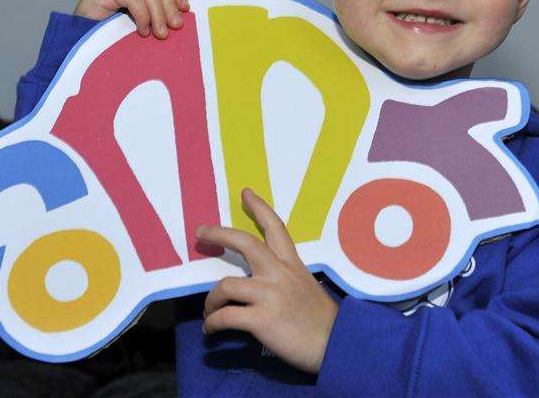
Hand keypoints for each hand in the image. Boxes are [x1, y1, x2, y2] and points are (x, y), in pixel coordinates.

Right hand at [72, 0, 188, 38]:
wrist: (81, 37)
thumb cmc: (112, 31)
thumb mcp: (141, 18)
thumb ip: (157, 11)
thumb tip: (183, 15)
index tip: (185, 11)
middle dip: (169, 8)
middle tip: (174, 29)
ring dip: (158, 15)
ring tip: (160, 34)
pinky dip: (143, 16)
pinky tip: (143, 30)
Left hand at [197, 188, 338, 374]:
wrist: (338, 345)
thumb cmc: (323, 322)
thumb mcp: (307, 289)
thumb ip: (285, 280)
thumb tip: (259, 284)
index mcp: (292, 265)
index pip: (275, 228)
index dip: (259, 208)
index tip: (245, 193)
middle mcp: (279, 274)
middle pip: (245, 242)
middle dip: (219, 234)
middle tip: (201, 232)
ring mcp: (270, 295)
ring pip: (225, 286)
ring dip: (210, 301)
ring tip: (209, 311)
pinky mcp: (262, 319)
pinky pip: (225, 317)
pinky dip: (213, 324)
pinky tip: (211, 330)